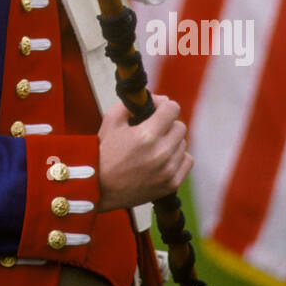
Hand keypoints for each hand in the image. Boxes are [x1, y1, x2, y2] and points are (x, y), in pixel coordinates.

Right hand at [96, 95, 192, 212]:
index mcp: (146, 135)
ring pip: (183, 144)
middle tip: (153, 128)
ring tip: (154, 145)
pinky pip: (187, 161)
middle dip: (167, 123)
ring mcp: (168, 170)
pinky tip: (164, 158)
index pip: (172, 109)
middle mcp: (161, 153)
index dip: (163, 105)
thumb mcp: (110, 120)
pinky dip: (178, 157)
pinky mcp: (171, 184)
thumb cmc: (103, 152)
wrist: (98, 187)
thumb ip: (131, 103)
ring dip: (171, 141)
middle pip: (180, 126)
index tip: (156, 108)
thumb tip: (155, 98)